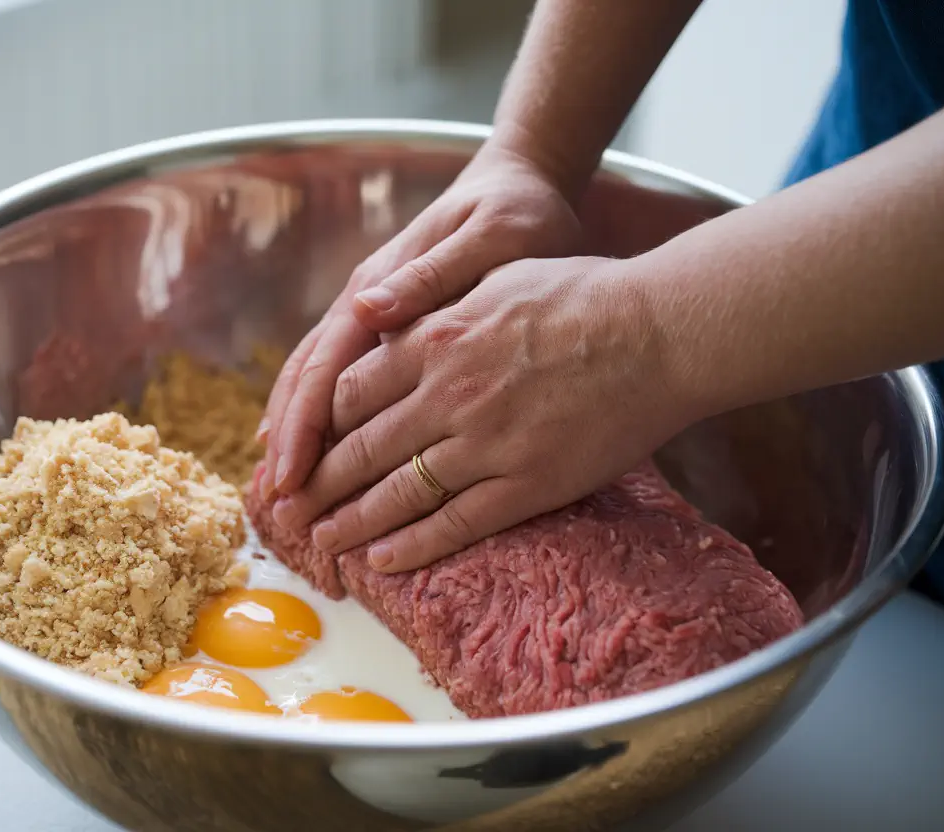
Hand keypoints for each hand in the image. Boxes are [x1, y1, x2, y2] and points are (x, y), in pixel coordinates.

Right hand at [258, 144, 584, 500]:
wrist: (520, 181)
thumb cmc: (514, 212)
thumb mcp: (491, 237)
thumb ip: (431, 274)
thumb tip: (364, 307)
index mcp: (382, 286)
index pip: (328, 366)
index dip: (305, 424)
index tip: (292, 475)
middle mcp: (365, 302)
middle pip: (309, 380)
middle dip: (290, 444)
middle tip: (280, 507)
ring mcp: (371, 312)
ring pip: (316, 380)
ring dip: (295, 434)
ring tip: (282, 492)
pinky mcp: (387, 323)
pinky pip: (342, 377)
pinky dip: (320, 416)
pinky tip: (313, 451)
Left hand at [270, 255, 700, 571]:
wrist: (657, 331)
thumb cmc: (582, 294)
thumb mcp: (491, 275)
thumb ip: (426, 298)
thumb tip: (367, 305)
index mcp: (435, 341)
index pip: (351, 393)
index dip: (315, 428)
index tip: (296, 450)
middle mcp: (447, 395)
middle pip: (361, 449)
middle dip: (317, 484)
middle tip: (285, 511)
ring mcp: (485, 444)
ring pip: (397, 493)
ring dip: (351, 522)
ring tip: (321, 542)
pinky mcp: (525, 483)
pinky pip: (455, 523)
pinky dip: (413, 545)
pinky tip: (384, 560)